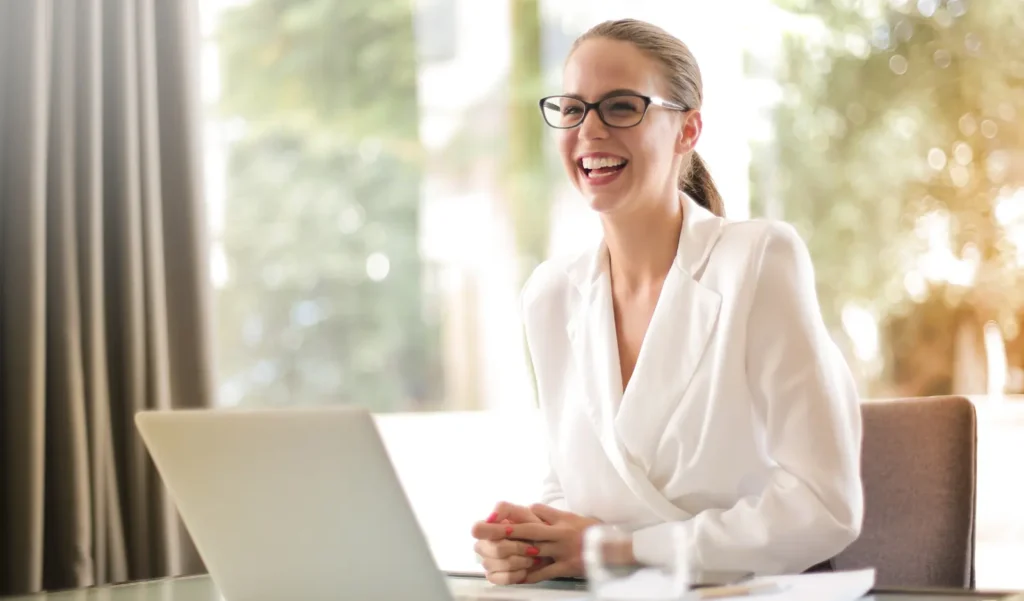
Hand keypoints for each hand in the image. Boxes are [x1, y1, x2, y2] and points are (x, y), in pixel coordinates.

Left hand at [474, 504, 603, 583]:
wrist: (614, 548)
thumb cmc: (591, 532)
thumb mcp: (571, 517)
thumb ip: (551, 514)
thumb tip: (531, 507)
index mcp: (559, 520)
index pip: (532, 513)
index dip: (512, 513)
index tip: (491, 514)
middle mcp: (558, 534)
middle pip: (526, 530)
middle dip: (502, 530)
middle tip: (480, 529)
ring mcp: (561, 551)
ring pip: (532, 551)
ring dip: (510, 553)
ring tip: (490, 554)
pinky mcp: (566, 567)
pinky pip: (544, 572)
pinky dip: (528, 575)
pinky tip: (513, 577)